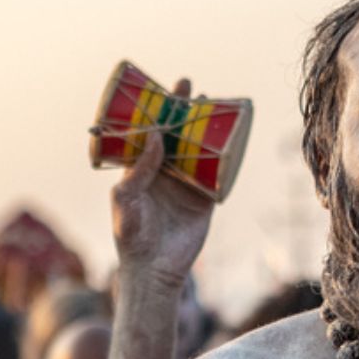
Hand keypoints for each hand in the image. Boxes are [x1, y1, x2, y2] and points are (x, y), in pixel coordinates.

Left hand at [110, 79, 214, 288]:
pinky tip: (232, 141)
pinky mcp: (205, 199)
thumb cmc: (131, 235)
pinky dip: (225, 158)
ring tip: (215, 108)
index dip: (158, 110)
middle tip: (193, 89)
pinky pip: (217, 174)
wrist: (155, 268)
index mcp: (141, 169)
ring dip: (206, 130)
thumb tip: (154, 135)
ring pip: (198, 149)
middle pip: (177, 135)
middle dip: (185, 112)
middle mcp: (164, 172)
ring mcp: (186, 184)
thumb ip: (139, 168)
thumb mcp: (126, 199)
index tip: (167, 90)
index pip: (150, 132)